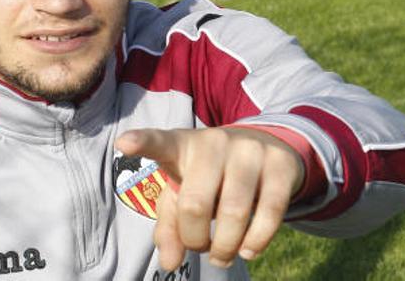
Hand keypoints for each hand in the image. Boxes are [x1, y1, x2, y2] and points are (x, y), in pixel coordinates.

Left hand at [114, 126, 304, 270]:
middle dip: (196, 240)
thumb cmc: (212, 176)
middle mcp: (216, 142)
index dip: (142, 143)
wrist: (266, 147)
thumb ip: (170, 227)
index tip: (124, 143)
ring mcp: (251, 150)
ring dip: (226, 247)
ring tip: (224, 255)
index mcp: (183, 146)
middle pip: (196, 204)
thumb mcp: (185, 193)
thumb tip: (170, 263)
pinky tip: (248, 249)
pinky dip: (256, 242)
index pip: (160, 143)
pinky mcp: (280, 164)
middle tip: (202, 248)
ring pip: (235, 212)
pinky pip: (270, 213)